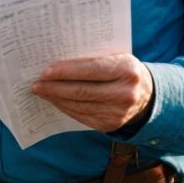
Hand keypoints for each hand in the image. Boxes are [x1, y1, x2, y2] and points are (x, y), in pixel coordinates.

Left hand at [31, 53, 153, 132]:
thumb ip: (94, 58)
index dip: (65, 71)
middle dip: (55, 87)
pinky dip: (65, 108)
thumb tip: (58, 61)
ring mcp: (118, 112)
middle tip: (36, 84)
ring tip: (41, 91)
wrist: (147, 95)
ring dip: (56, 99)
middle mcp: (124, 93)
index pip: (90, 70)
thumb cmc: (123, 70)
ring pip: (79, 105)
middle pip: (82, 91)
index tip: (45, 71)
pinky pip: (81, 116)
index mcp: (126, 69)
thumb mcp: (117, 57)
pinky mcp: (110, 125)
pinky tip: (54, 100)